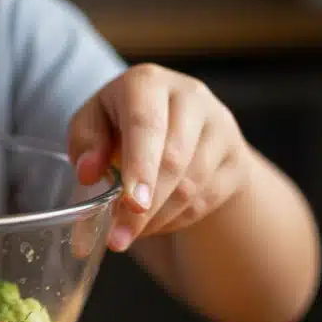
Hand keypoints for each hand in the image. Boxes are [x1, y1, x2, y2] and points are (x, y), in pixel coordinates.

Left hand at [68, 63, 251, 251]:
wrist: (177, 123)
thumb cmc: (121, 122)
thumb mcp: (93, 122)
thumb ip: (86, 142)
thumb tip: (88, 173)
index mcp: (147, 82)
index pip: (145, 124)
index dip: (140, 167)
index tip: (131, 204)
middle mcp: (190, 96)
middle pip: (174, 159)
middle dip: (144, 207)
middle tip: (118, 239)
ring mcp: (219, 127)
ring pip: (192, 185)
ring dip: (157, 219)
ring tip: (128, 233)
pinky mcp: (236, 158)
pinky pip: (207, 201)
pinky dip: (175, 221)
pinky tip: (153, 224)